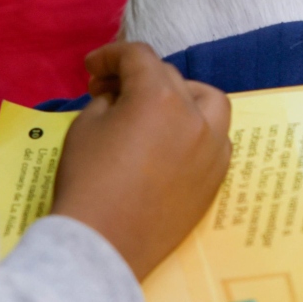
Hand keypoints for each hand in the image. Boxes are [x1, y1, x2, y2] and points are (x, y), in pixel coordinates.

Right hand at [50, 42, 230, 280]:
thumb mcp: (86, 125)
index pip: (138, 57)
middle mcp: (197, 117)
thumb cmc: (87, 181)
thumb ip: (108, 99)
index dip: (110, 56)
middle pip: (170, 77)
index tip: (92, 69)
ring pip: (208, 103)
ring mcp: (213, 149)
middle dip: (138, 78)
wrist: (102, 245)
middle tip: (109, 93)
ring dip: (182, 96)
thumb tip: (120, 96)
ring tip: (154, 110)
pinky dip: (197, 130)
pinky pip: (215, 138)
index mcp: (161, 98)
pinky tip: (170, 142)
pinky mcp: (216, 178)